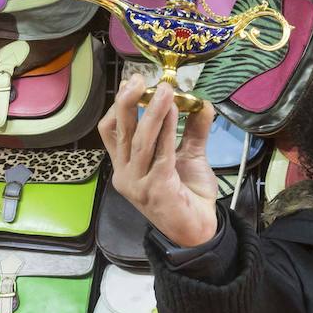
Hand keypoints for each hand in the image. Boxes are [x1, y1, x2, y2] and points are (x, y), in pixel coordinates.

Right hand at [98, 76, 219, 247]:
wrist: (198, 233)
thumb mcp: (189, 157)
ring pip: (140, 141)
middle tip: (139, 79)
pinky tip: (174, 112)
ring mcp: (138, 184)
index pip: (110, 132)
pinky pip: (160, 153)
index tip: (132, 84)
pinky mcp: (156, 189)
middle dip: (127, 102)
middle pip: (120, 132)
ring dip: (152, 112)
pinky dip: (166, 130)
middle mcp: (126, 175)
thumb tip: (201, 102)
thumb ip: (192, 131)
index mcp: (126, 167)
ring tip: (164, 90)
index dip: (118, 107)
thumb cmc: (188, 197)